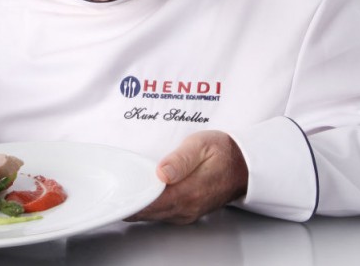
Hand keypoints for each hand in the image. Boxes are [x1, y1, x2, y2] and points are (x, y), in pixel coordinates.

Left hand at [126, 130, 248, 223]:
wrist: (246, 165)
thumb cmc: (224, 152)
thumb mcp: (201, 145)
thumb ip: (181, 159)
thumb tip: (162, 172)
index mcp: (189, 192)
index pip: (152, 202)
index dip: (132, 198)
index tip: (117, 191)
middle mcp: (188, 207)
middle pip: (149, 212)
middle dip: (130, 203)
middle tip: (113, 190)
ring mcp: (188, 211)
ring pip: (155, 215)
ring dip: (138, 206)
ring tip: (122, 191)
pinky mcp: (188, 211)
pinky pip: (163, 213)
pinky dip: (149, 207)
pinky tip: (140, 196)